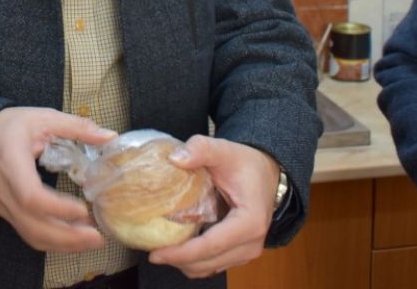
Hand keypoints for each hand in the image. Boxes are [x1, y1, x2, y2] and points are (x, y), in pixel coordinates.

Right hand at [0, 106, 115, 252]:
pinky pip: (28, 233)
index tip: (83, 210)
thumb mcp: (44, 117)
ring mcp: (2, 204)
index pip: (30, 195)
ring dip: (63, 244)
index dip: (57, 208)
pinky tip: (74, 237)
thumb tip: (108, 136)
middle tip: (97, 237)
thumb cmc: (11, 125)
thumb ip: (77, 127)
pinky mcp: (6, 213)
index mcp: (10, 160)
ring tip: (91, 240)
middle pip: (32, 224)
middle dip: (67, 237)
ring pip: (31, 235)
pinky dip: (52, 241)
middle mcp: (3, 189)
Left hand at [147, 136, 279, 277]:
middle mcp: (251, 243)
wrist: (267, 174)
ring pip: (207, 269)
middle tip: (149, 248)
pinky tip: (175, 246)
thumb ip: (201, 149)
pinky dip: (192, 260)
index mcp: (250, 222)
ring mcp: (246, 252)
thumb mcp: (224, 150)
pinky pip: (211, 264)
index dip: (181, 253)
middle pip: (207, 263)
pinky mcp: (238, 254)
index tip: (155, 254)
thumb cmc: (246, 164)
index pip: (211, 246)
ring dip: (183, 262)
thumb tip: (174, 159)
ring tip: (160, 247)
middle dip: (176, 260)